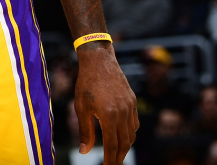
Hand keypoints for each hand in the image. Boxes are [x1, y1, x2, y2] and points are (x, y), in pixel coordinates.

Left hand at [75, 44, 137, 164]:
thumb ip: (85, 131)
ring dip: (125, 145)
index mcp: (109, 116)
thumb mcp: (81, 107)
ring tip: (117, 153)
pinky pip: (135, 123)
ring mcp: (130, 107)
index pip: (112, 146)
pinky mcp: (133, 101)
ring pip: (132, 134)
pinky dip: (130, 132)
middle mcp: (123, 113)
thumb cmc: (86, 83)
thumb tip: (84, 152)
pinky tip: (123, 135)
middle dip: (119, 156)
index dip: (110, 160)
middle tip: (113, 164)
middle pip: (125, 143)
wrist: (99, 60)